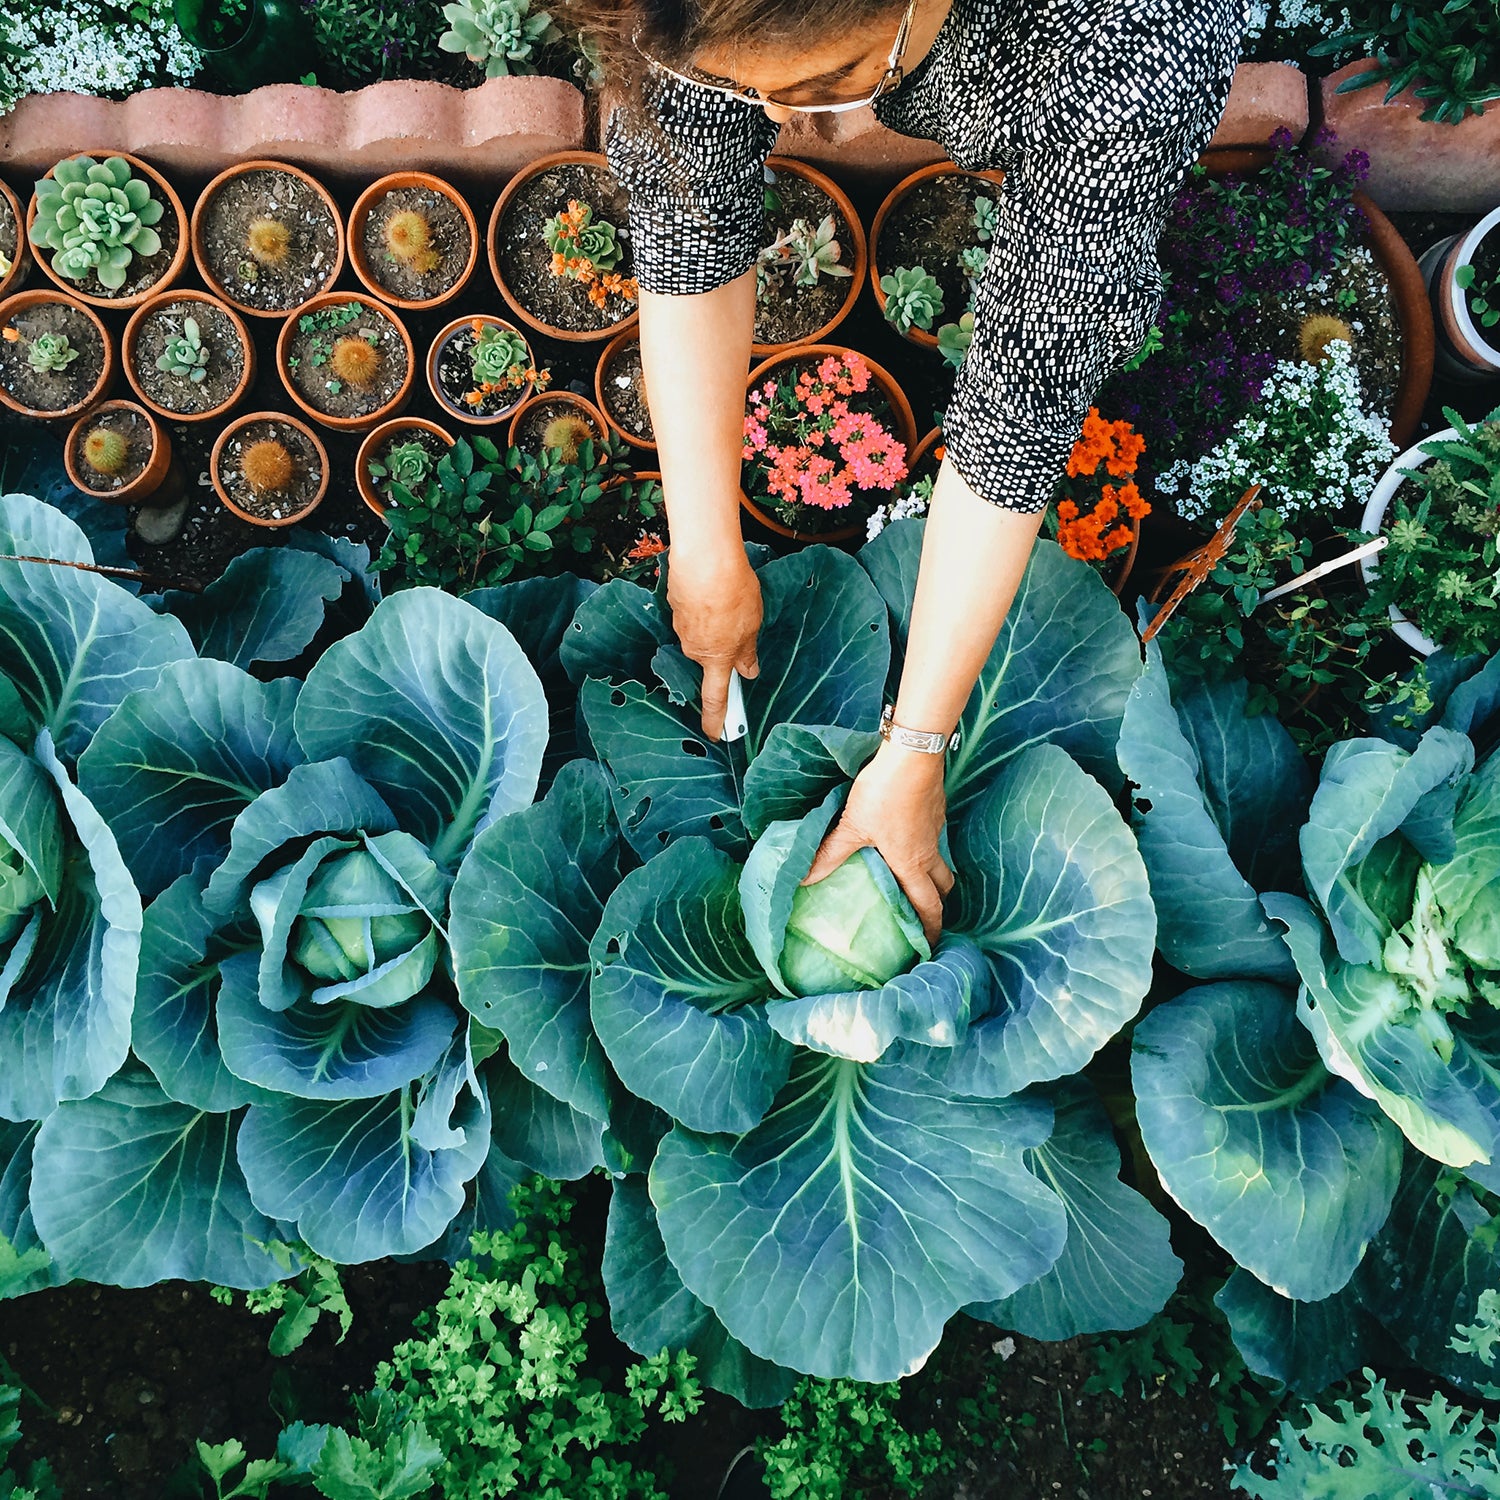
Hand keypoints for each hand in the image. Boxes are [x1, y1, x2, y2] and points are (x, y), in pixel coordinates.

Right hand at [667, 541, 761, 740]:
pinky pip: (692, 613)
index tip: (715, 735)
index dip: (715, 719)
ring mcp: (681, 626)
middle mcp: (693, 648)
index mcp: (715, 658)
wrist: (704, 558)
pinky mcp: (674, 605)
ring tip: (730, 599)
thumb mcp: (751, 625)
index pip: (715, 698)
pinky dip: (704, 606)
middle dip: (722, 646)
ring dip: (714, 622)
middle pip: (709, 658)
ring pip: (701, 633)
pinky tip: (714, 589)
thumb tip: (748, 669)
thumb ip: (747, 651)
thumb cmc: (732, 592)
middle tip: (738, 623)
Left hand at [800, 742, 953, 947]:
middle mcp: (928, 851)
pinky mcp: (936, 810)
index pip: (927, 905)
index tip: (929, 946)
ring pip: (942, 862)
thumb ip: (830, 854)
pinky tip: (910, 840)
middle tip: (926, 917)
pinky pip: (936, 839)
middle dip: (938, 905)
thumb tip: (804, 878)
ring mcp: (936, 830)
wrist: (912, 756)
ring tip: (917, 882)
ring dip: (934, 876)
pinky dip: (928, 848)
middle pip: (943, 887)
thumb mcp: (852, 827)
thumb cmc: (884, 794)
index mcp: (911, 863)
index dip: (930, 928)